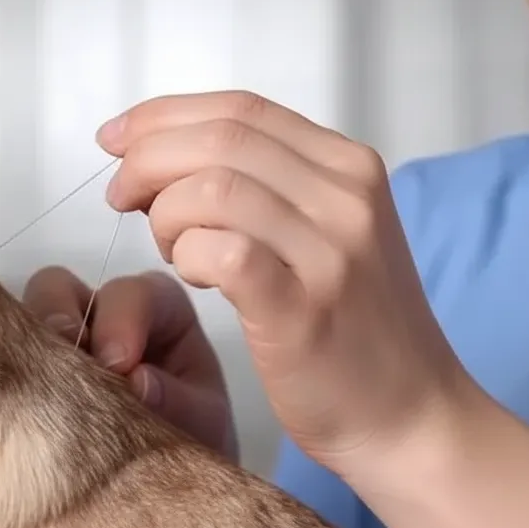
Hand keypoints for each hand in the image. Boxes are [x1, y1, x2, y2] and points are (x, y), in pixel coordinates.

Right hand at [23, 267, 237, 460]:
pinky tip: (16, 414)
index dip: (123, 318)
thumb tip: (139, 382)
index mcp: (155, 313)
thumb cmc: (190, 443)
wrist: (163, 492)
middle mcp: (97, 317)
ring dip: (22, 351)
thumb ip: (181, 402)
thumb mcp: (203, 425)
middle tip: (65, 368)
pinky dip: (4, 381)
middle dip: (58, 321)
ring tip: (32, 396)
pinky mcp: (20, 373)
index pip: (134, 291)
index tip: (121, 365)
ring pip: (18, 319)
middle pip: (59, 289)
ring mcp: (53, 343)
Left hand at [97, 92, 469, 473]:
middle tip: (121, 196)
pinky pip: (221, 251)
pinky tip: (193, 276)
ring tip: (171, 248)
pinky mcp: (303, 309)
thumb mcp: (325, 234)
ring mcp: (330, 252)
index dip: (164, 116)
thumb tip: (167, 158)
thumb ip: (265, 187)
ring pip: (213, 189)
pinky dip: (187, 255)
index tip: (116, 137)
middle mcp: (346, 197)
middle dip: (148, 159)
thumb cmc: (353, 331)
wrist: (412, 419)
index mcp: (349, 167)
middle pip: (220, 138)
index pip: (240, 108)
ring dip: (166, 214)